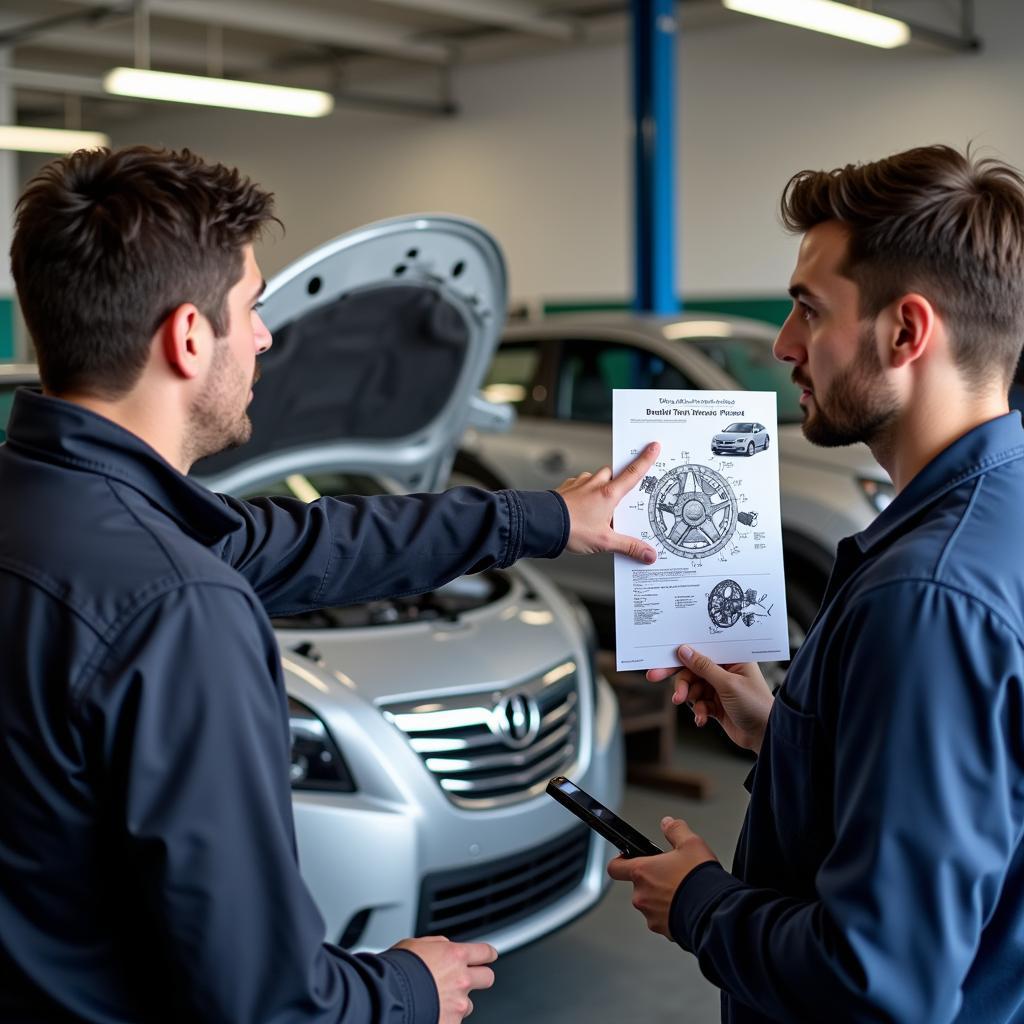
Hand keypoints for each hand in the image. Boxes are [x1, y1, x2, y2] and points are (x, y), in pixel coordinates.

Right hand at [392, 936, 496, 1021]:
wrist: (387, 997)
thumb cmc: (398, 970)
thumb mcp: (417, 945)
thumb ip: (438, 945)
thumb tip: (445, 948)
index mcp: (455, 955)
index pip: (484, 952)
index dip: (487, 954)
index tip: (488, 956)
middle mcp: (461, 979)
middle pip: (487, 978)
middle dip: (480, 978)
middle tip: (466, 980)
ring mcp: (458, 1004)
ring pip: (468, 1004)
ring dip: (457, 1003)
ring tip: (436, 1000)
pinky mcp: (451, 1023)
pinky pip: (454, 1021)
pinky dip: (444, 1018)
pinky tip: (429, 1012)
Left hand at [557, 442, 659, 563]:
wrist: (542, 524)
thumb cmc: (572, 529)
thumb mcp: (604, 541)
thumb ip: (628, 547)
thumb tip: (648, 554)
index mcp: (608, 494)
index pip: (633, 473)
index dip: (645, 459)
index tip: (653, 446)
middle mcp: (594, 484)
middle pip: (613, 474)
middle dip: (618, 481)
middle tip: (622, 496)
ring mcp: (579, 484)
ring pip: (595, 478)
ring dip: (599, 487)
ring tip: (599, 508)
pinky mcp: (566, 488)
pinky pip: (580, 485)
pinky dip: (583, 492)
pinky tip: (582, 507)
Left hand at [607, 816, 717, 937]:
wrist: (716, 912)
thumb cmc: (700, 879)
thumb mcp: (691, 844)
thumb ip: (676, 830)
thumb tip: (667, 823)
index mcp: (642, 872)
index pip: (614, 867)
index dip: (619, 861)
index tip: (626, 859)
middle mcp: (642, 896)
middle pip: (639, 886)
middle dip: (653, 881)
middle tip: (672, 875)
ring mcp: (652, 916)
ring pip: (652, 904)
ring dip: (663, 899)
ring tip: (684, 892)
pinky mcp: (665, 932)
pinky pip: (664, 920)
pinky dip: (673, 914)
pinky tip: (689, 906)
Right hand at [647, 646, 773, 752]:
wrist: (766, 736)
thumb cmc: (756, 705)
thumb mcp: (728, 684)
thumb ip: (704, 667)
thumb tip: (683, 650)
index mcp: (732, 658)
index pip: (702, 650)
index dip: (681, 653)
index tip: (661, 656)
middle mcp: (725, 670)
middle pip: (692, 669)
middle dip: (678, 677)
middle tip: (653, 676)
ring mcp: (719, 688)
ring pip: (692, 687)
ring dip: (688, 696)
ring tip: (688, 705)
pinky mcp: (715, 704)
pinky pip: (698, 703)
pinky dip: (697, 710)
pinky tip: (701, 719)